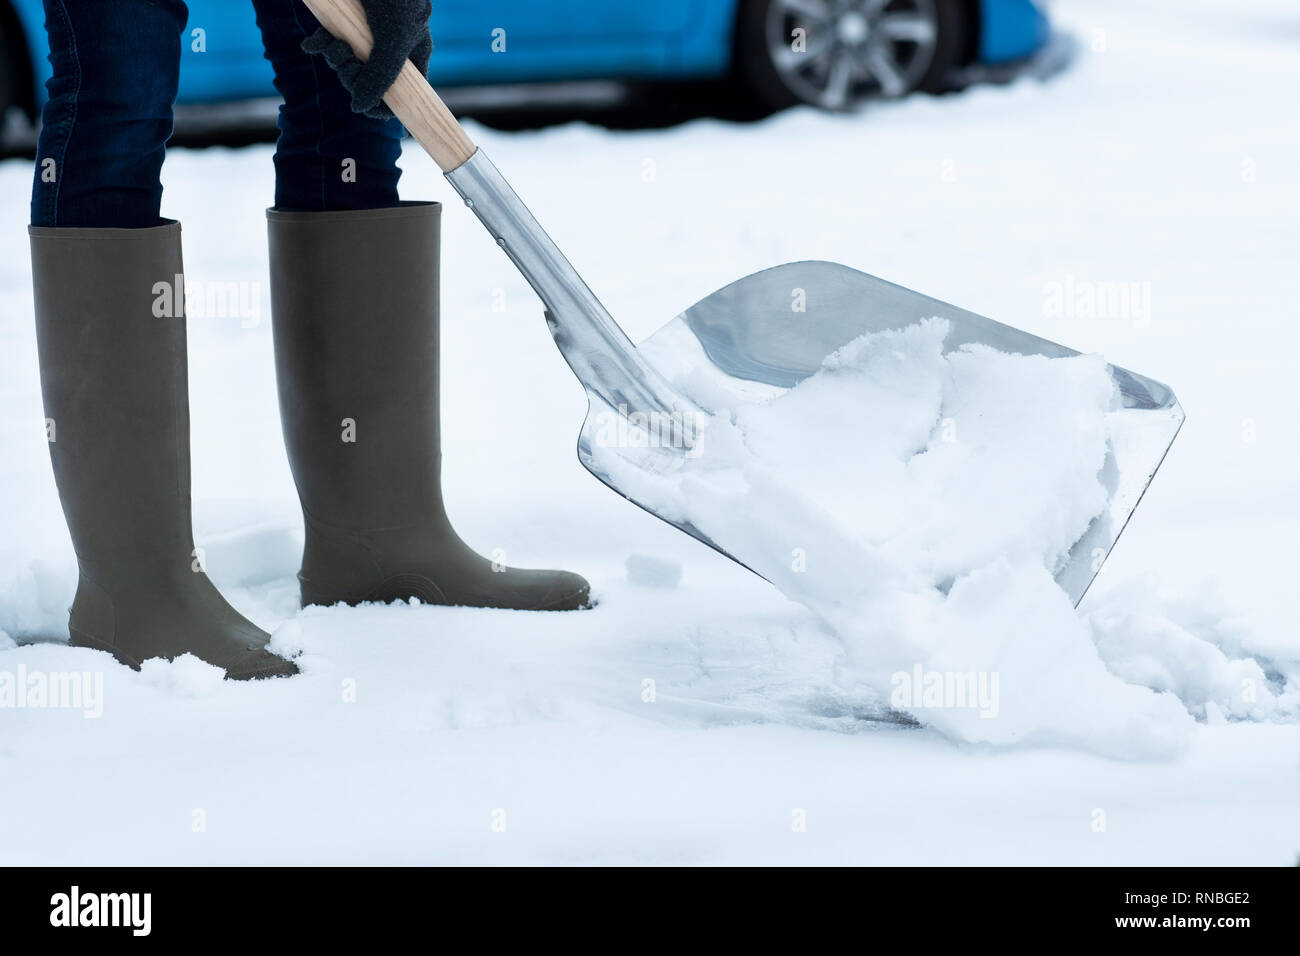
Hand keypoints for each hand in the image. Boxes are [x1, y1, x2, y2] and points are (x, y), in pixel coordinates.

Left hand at [302, 0, 432, 119]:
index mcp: (412, 53)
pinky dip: (318, 45)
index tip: (364, 102)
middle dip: (352, 76)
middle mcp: (389, 47)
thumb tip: (360, 108)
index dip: (381, 104)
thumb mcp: (392, 38)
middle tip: (345, 60)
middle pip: (369, 83)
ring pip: (346, 64)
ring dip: (334, 58)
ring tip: (331, 43)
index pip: (401, 95)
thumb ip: (380, 77)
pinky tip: (313, 42)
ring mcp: (363, 34)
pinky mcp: (341, 21)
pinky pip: (327, 44)